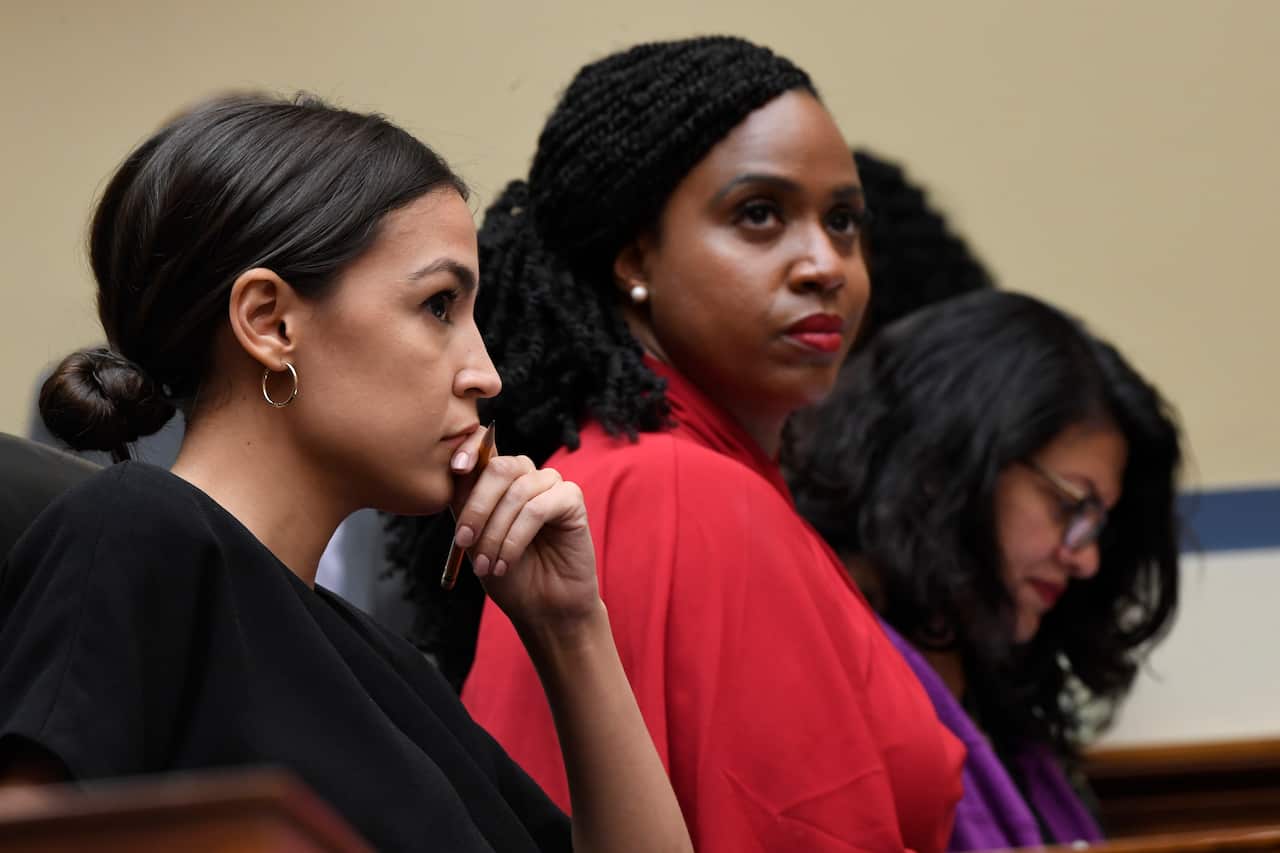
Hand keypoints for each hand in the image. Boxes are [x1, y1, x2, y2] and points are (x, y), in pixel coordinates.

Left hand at [449, 426, 599, 634]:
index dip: (470, 447)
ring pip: (517, 492)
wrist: (540, 608)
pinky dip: (516, 538)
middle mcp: (526, 475)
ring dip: (496, 533)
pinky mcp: (572, 500)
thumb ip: (466, 503)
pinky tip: (507, 562)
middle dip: (477, 507)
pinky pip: (538, 509)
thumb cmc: (508, 574)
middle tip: (463, 541)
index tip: (456, 468)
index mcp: (500, 479)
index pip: (485, 445)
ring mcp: (551, 485)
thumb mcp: (475, 537)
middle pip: (499, 468)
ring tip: (487, 565)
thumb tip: (455, 470)